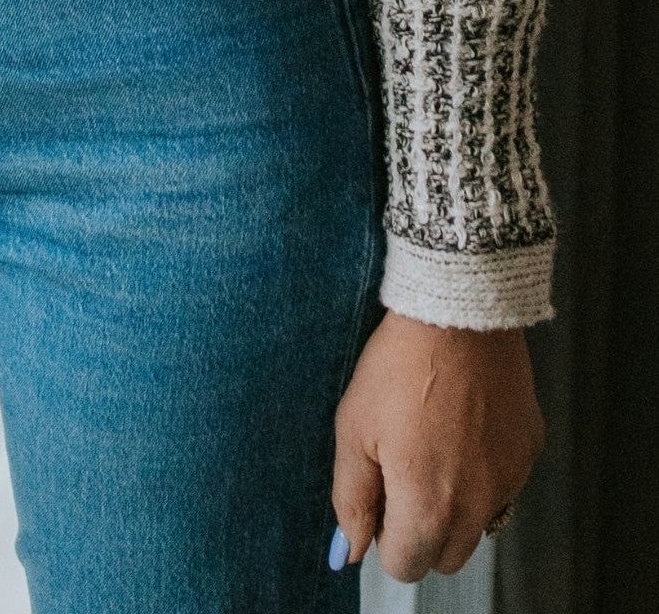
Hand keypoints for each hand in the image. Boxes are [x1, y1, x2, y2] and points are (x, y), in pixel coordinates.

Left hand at [330, 310, 545, 581]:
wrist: (457, 311)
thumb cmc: (399, 365)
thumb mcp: (354, 431)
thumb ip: (351, 500)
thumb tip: (347, 551)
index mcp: (429, 507)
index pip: (405, 565)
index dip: (383, 534)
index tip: (379, 495)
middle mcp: (478, 505)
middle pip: (445, 555)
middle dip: (420, 529)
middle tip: (402, 471)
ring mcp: (510, 480)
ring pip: (478, 525)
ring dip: (454, 506)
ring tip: (432, 444)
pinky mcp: (529, 451)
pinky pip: (504, 486)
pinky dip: (482, 474)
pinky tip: (462, 428)